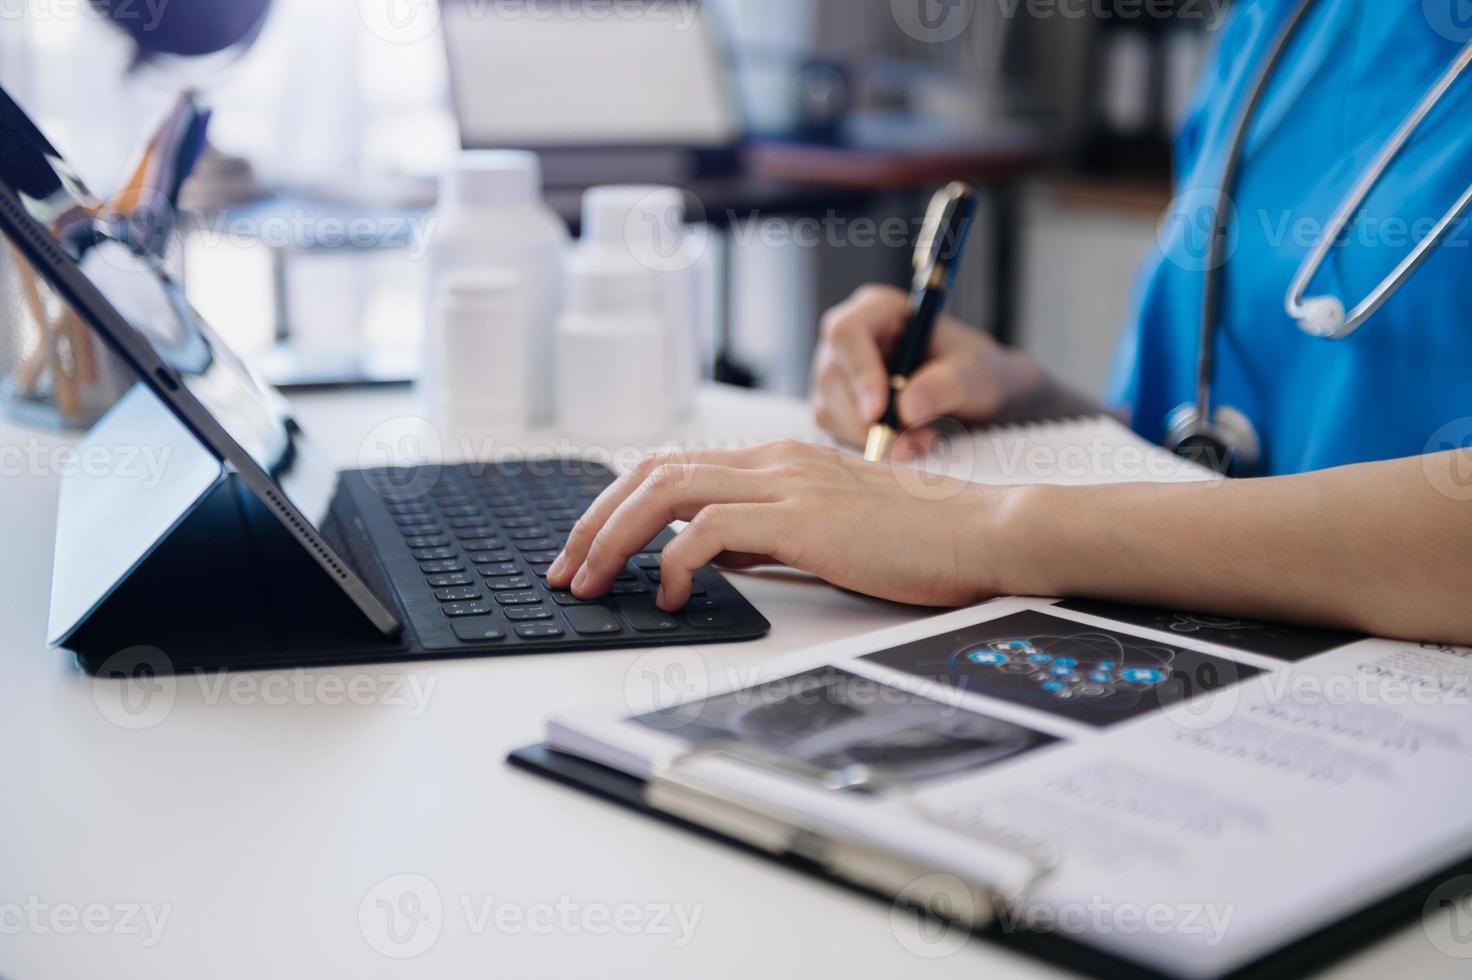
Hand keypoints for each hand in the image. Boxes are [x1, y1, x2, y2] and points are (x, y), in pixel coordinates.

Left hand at [546, 440, 1008, 610]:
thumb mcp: (821, 533)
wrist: (982, 532)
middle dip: (593, 522)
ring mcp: (785, 483)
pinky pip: (710, 529)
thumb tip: (705, 553)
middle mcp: (771, 461)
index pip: (670, 468)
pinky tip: (669, 596)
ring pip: (666, 492)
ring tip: (591, 583)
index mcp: (774, 461)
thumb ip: (763, 535)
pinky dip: (673, 561)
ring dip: (613, 540)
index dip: (614, 506)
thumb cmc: (914, 542)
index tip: (586, 550)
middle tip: (565, 570)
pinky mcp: (802, 517)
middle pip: (650, 472)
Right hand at [810, 285, 1042, 458]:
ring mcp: (838, 373)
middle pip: (832, 377)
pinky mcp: (837, 406)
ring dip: (874, 437)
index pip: (848, 333)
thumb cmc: (975, 370)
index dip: (859, 372)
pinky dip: (872, 446)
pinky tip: (908, 444)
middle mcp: (848, 339)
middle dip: (869, 420)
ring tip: (924, 442)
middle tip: (914, 443)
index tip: (879, 412)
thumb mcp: (974, 372)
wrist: (976, 396)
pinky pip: (839, 431)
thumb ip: (946, 384)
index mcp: (877, 309)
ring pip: (830, 410)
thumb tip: (906, 409)